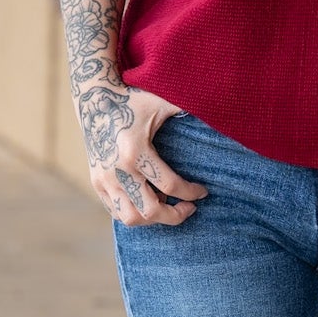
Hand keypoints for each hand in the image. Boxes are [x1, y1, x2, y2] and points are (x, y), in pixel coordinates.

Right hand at [76, 81, 208, 225]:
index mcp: (135, 152)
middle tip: (189, 208)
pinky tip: (149, 201)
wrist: (94, 98)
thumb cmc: (134, 99)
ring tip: (167, 206)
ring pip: (130, 218)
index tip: (202, 192)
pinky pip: (116, 212)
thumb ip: (188, 107)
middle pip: (150, 212)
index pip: (170, 186)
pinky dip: (135, 213)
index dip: (191, 193)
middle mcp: (117, 170)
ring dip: (153, 219)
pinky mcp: (96, 182)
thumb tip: (223, 110)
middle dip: (175, 216)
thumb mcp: (161, 101)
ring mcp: (104, 179)